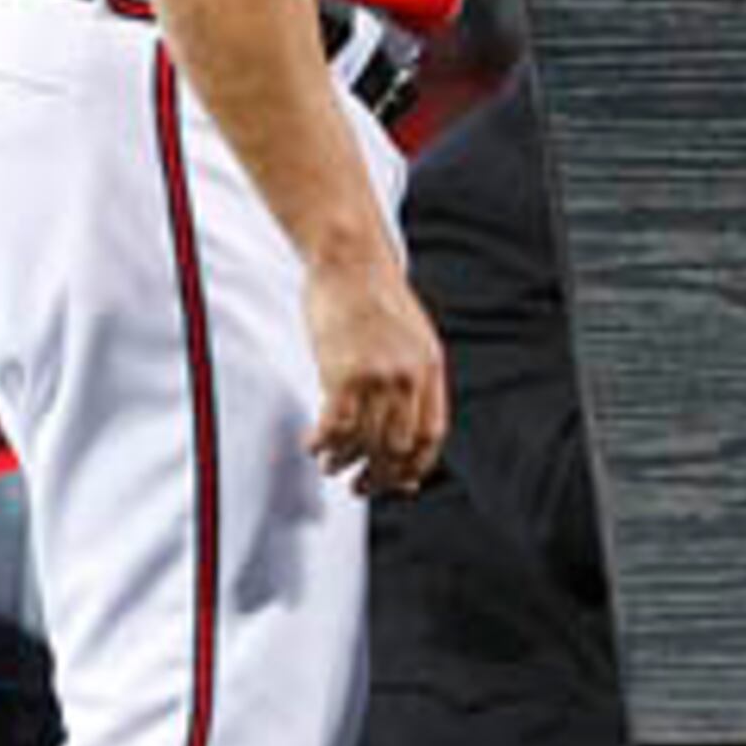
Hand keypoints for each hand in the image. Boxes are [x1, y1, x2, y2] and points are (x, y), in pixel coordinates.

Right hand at [303, 259, 448, 499]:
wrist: (350, 259)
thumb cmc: (372, 299)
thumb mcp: (409, 339)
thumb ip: (410, 381)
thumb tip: (401, 422)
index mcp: (430, 368)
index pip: (432, 436)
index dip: (415, 467)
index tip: (398, 482)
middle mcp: (409, 375)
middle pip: (399, 447)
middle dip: (379, 476)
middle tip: (359, 486)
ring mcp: (378, 374)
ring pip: (365, 441)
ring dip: (345, 463)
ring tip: (330, 466)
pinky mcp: (344, 371)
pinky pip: (335, 426)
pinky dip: (323, 445)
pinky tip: (313, 446)